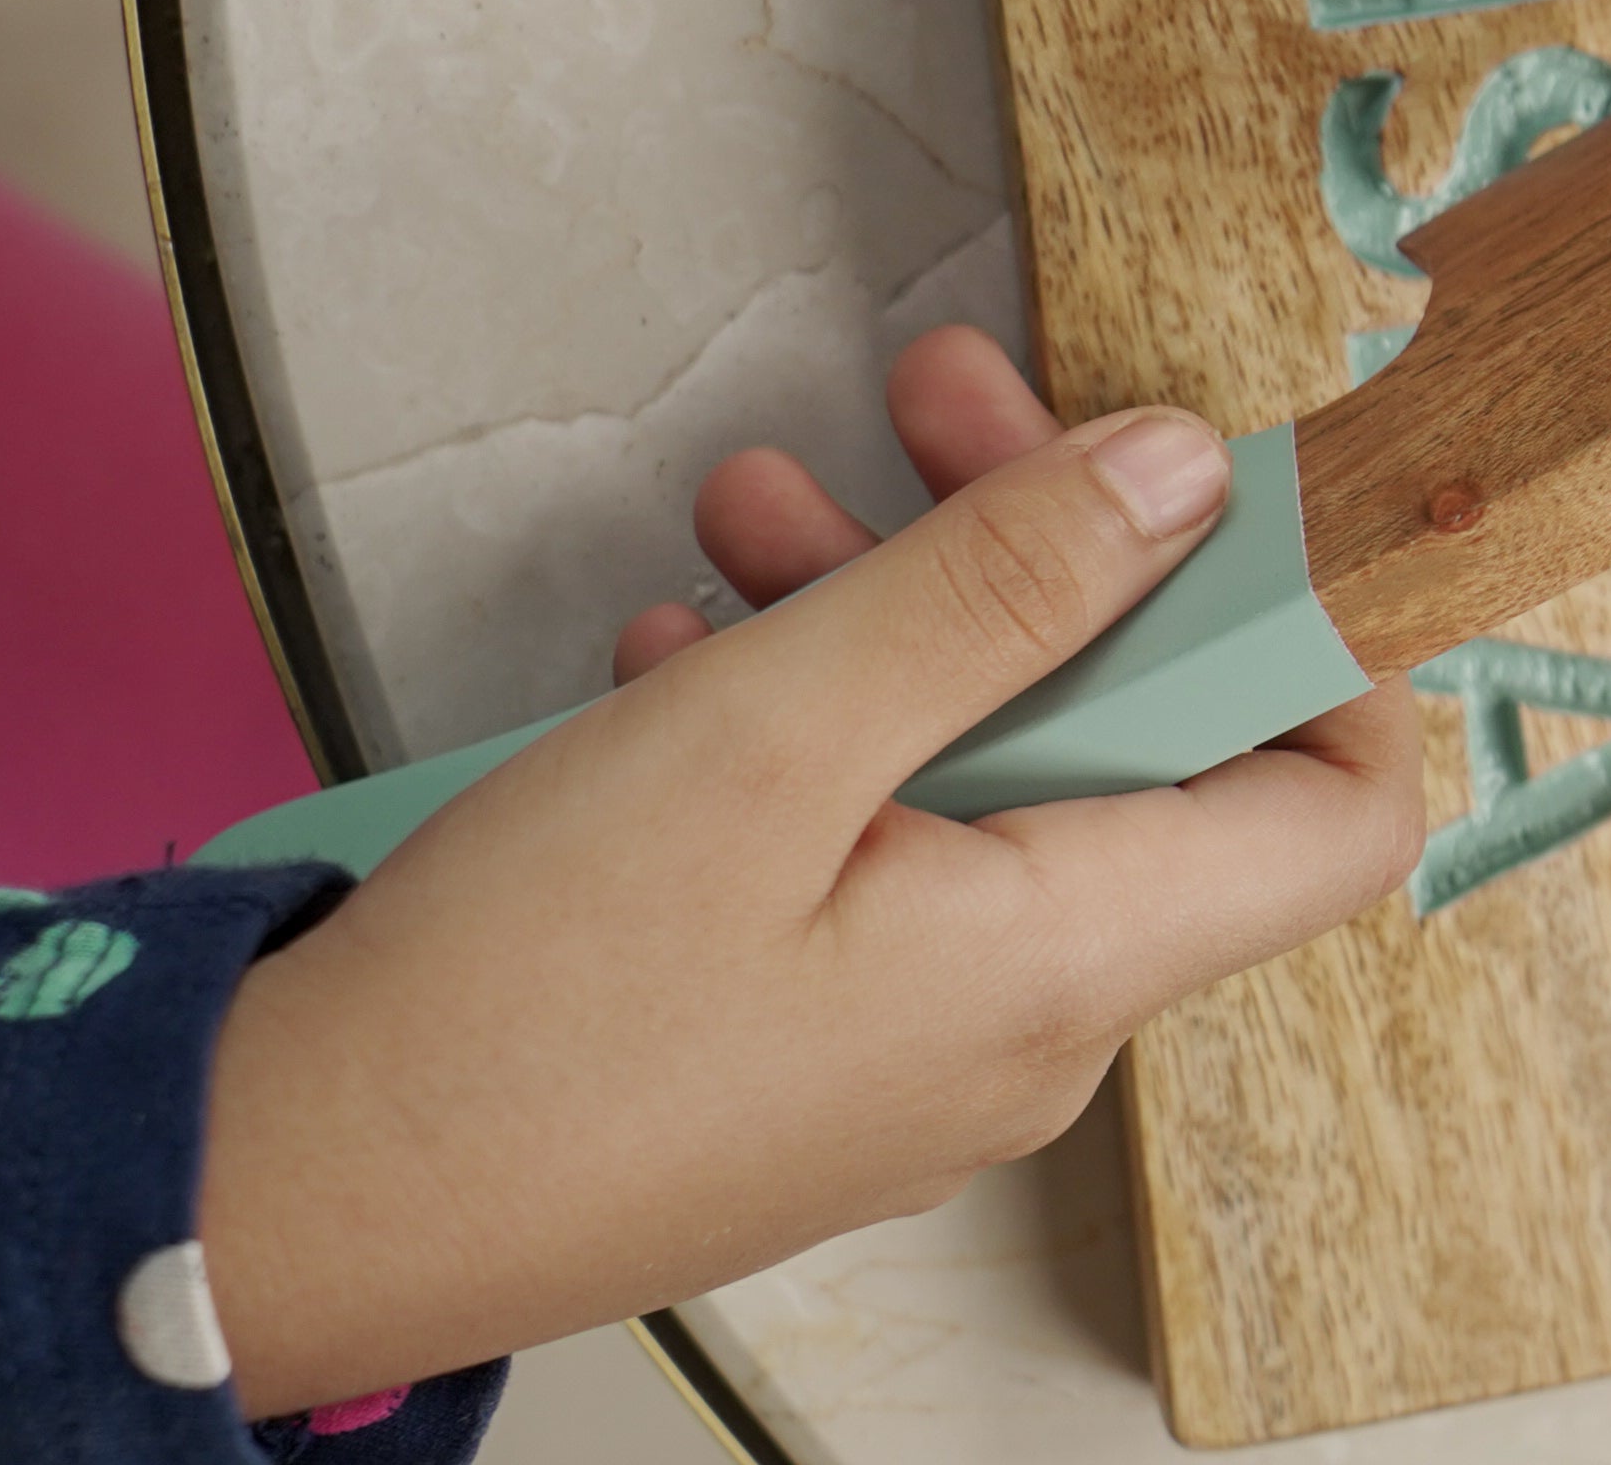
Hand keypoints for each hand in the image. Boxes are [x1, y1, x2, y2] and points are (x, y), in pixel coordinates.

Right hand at [192, 327, 1418, 1408]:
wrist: (270, 1212)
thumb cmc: (510, 1011)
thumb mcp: (770, 733)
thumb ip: (996, 589)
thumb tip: (1178, 477)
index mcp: (1065, 963)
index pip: (1339, 812)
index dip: (1324, 640)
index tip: (1226, 495)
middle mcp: (1022, 1028)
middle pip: (1133, 748)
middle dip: (1043, 552)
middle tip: (932, 397)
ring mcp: (906, 1052)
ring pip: (973, 780)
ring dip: (886, 615)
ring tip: (753, 499)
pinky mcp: (791, 1054)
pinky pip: (863, 855)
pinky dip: (800, 729)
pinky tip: (677, 653)